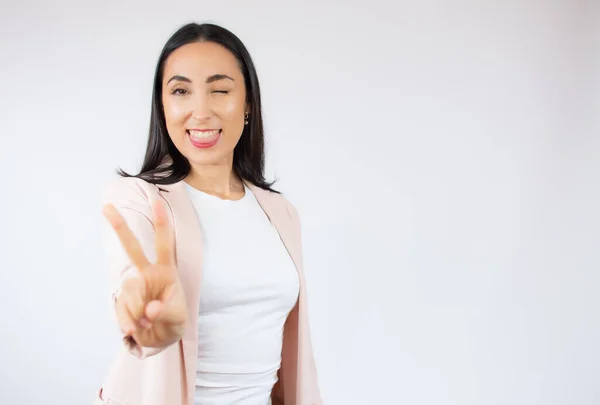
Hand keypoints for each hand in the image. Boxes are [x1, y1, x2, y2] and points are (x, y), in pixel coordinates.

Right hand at [102, 199, 187, 348]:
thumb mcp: (178, 319)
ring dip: (137, 312)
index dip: (161, 222)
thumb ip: (166, 312)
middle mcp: (148, 273)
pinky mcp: (122, 301)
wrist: (161, 338)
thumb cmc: (174, 321)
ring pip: (129, 291)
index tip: (157, 200)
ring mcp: (133, 286)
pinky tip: (135, 328)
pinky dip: (128, 322)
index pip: (164, 243)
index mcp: (166, 270)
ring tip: (147, 324)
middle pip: (132, 247)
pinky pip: (121, 309)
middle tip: (106, 207)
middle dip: (119, 227)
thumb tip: (150, 310)